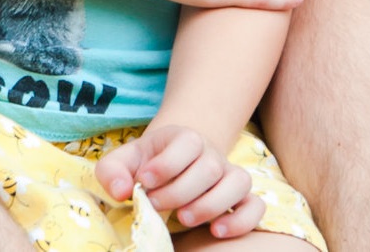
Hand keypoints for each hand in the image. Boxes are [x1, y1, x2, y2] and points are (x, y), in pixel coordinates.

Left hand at [97, 123, 265, 238]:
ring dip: (212, 204)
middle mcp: (212, 154)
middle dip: (181, 190)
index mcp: (184, 138)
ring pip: (238, 183)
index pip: (186, 143)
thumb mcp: (124, 161)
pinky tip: (217, 231)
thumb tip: (122, 190)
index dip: (166, 164)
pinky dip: (242, 219)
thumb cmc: (148, 165)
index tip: (144, 181)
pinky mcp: (243, 198)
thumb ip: (113, 171)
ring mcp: (231, 175)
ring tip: (185, 218)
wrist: (176, 165)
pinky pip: (256, 206)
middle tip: (157, 205)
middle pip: (210, 167)